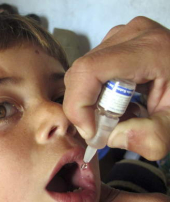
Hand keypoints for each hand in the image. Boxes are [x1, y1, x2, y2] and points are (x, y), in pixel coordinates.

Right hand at [63, 16, 169, 160]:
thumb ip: (151, 136)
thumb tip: (112, 137)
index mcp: (150, 50)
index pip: (90, 70)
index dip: (79, 104)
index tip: (91, 133)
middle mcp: (132, 34)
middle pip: (82, 73)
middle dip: (85, 108)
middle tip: (105, 131)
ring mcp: (123, 34)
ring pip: (83, 73)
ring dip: (90, 102)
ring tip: (118, 116)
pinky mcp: (118, 40)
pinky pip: (91, 69)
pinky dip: (95, 93)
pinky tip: (118, 103)